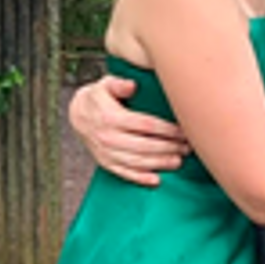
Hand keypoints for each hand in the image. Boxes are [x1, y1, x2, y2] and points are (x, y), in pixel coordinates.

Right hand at [68, 75, 189, 186]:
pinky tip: (156, 180)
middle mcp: (109, 137)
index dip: (167, 130)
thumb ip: (119, 83)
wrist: (77, 114)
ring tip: (178, 160)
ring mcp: (107, 152)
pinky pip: (125, 173)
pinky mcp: (106, 162)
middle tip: (186, 147)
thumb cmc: (98, 98)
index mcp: (111, 117)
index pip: (145, 125)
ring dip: (160, 163)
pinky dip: (141, 178)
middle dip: (169, 148)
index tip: (183, 131)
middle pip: (145, 146)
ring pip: (138, 161)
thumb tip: (132, 85)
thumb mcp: (105, 85)